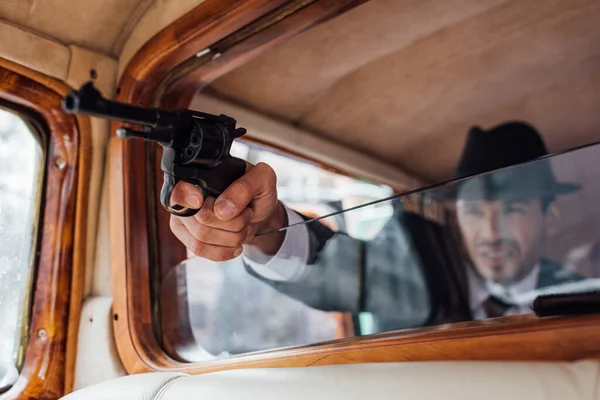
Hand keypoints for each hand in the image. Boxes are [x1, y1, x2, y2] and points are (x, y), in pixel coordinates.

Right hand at [169, 162, 286, 260]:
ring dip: (231, 237)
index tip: (199, 201)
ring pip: (201, 238)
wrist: (260, 213)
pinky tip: (236, 245)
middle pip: (200, 219)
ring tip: (243, 227)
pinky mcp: (188, 238)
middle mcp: (186, 196)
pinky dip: (223, 251)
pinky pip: (200, 250)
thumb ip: (244, 188)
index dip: (186, 197)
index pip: (179, 189)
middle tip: (247, 213)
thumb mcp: (263, 180)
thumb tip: (221, 210)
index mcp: (201, 175)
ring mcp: (184, 219)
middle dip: (232, 222)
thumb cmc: (259, 191)